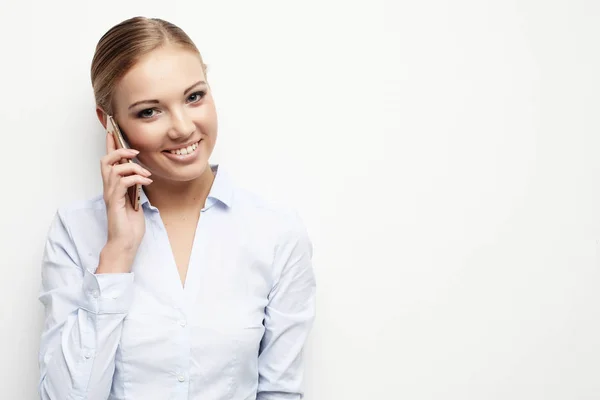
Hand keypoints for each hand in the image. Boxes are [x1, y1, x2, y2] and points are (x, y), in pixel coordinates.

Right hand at [98, 132, 151, 272]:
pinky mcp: (115, 202)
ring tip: (146, 174)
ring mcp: (110, 195)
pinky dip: (136, 178)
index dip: (111, 145)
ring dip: (132, 166)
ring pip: (113, 168)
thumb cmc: (131, 226)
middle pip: (105, 160)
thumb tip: (141, 176)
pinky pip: (122, 182)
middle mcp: (109, 188)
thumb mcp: (136, 201)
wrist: (126, 243)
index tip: (113, 130)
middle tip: (135, 151)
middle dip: (119, 150)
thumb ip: (135, 187)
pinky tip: (147, 183)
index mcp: (113, 187)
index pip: (109, 162)